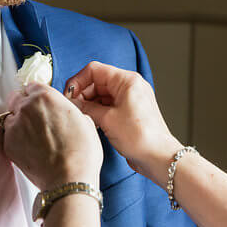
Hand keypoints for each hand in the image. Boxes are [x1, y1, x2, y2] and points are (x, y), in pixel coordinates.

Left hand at [2, 83, 102, 190]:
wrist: (69, 179)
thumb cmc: (80, 153)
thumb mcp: (84, 120)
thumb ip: (67, 109)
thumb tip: (65, 113)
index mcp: (45, 96)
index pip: (32, 86)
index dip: (37, 95)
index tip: (40, 102)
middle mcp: (26, 107)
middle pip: (16, 98)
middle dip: (24, 105)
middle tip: (36, 119)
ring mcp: (14, 125)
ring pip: (10, 117)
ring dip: (18, 123)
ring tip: (34, 137)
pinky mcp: (8, 144)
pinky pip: (8, 136)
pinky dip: (16, 140)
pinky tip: (30, 148)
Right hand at [64, 62, 182, 187]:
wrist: (158, 156)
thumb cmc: (140, 137)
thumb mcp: (107, 119)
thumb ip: (86, 108)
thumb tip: (71, 102)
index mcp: (127, 81)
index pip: (94, 70)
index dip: (78, 81)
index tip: (68, 95)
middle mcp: (130, 86)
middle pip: (97, 81)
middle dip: (82, 94)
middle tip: (72, 109)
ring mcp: (130, 99)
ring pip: (101, 94)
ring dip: (89, 104)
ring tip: (81, 117)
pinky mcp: (129, 112)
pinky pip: (108, 105)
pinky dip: (97, 111)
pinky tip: (91, 122)